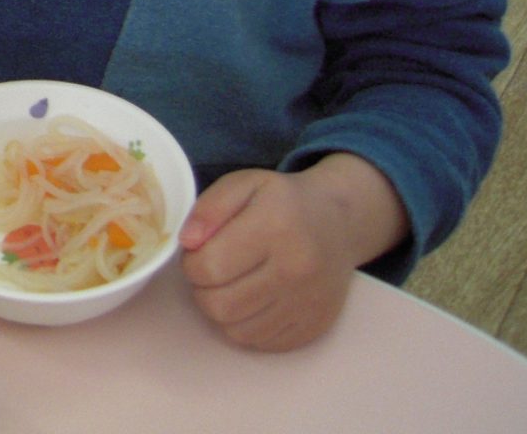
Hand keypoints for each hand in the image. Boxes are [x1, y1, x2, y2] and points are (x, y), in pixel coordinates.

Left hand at [179, 156, 403, 351]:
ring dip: (221, 310)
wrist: (340, 223)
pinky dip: (245, 326)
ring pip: (237, 330)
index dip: (190, 263)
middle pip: (220, 305)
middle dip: (202, 290)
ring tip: (228, 285)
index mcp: (275, 228)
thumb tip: (187, 241)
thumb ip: (209, 208)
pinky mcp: (314, 326)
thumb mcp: (244, 184)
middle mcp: (296, 269)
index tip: (198, 253)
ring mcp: (308, 303)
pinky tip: (250, 301)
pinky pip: (261, 343)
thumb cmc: (282, 202)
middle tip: (211, 271)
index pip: (209, 266)